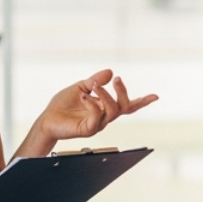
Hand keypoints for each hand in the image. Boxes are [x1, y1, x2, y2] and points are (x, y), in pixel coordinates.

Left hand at [33, 69, 157, 142]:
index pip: (127, 105)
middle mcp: (104, 116)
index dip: (142, 102)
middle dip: (123, 93)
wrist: (47, 119)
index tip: (155, 96)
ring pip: (112, 111)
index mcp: (104, 107)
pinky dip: (92, 103)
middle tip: (118, 80)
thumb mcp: (81, 86)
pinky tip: (83, 95)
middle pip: (124, 107)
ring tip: (94, 86)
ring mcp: (97, 124)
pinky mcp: (88, 129)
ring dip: (106, 95)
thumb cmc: (63, 105)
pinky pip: (97, 116)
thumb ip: (95, 81)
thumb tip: (111, 72)